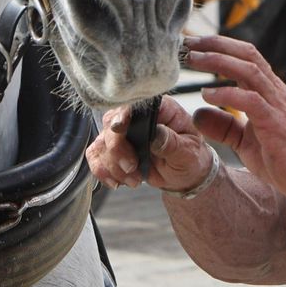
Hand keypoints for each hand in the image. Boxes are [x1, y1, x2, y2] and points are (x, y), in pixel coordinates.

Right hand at [85, 96, 212, 191]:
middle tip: (131, 168)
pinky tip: (118, 182)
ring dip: (112, 166)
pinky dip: (103, 171)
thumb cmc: (190, 157)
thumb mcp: (188, 152)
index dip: (123, 114)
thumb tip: (157, 134)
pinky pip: (95, 156)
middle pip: (111, 124)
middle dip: (117, 150)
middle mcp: (138, 116)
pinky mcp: (112, 148)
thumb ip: (173, 143)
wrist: (183, 174)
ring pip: (101, 142)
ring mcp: (123, 132)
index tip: (119, 128)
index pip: (136, 104)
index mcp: (160, 109)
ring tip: (134, 180)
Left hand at [183, 34, 285, 201]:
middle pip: (247, 54)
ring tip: (194, 59)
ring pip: (249, 70)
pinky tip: (207, 94)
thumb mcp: (245, 141)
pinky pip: (251, 100)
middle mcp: (275, 91)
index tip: (193, 45)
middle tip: (188, 43)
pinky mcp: (276, 122)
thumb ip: (224, 126)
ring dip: (218, 61)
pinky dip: (227, 93)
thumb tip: (198, 113)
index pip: (246, 58)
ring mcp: (277, 105)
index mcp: (269, 92)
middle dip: (216, 45)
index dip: (220, 47)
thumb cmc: (283, 160)